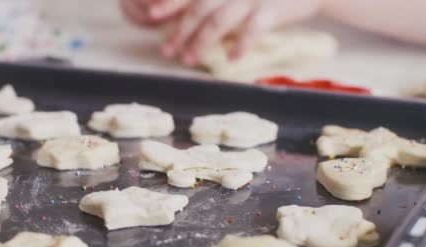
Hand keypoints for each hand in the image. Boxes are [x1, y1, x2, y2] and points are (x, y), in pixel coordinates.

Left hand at [122, 0, 325, 65]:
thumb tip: (189, 18)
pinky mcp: (273, 8)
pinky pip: (253, 28)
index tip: (152, 16)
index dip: (171, 3)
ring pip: (220, 20)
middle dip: (180, 31)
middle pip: (200, 8)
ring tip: (189, 60)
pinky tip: (232, 60)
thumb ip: (217, 1)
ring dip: (202, 43)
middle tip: (167, 51)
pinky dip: (242, 45)